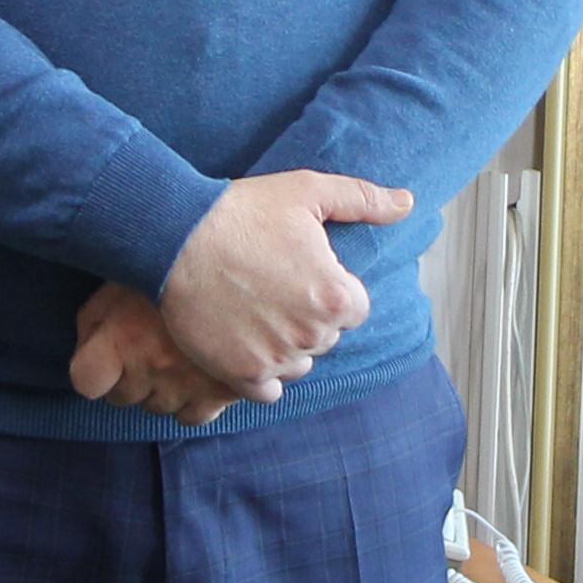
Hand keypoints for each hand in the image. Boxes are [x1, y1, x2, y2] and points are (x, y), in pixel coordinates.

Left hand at [69, 281, 244, 426]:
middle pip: (122, 396)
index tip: (106, 357)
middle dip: (129, 376)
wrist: (247, 265)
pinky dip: (192, 402)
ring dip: (160, 388)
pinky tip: (197, 376)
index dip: (93, 369)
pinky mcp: (222, 393)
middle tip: (147, 345)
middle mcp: (152, 365)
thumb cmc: (177, 263)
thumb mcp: (123, 279)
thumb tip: (87, 348)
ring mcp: (188, 383)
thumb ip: (95, 319)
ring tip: (175, 355)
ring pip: (157, 407)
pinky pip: (193, 417)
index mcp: (124, 335)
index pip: (86, 380)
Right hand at [157, 169, 413, 395]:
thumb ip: (364, 200)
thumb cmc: (243, 211)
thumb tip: (406, 203)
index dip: (331, 289)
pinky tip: (246, 343)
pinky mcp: (242, 374)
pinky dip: (262, 373)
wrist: (176, 236)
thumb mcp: (309, 191)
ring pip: (298, 364)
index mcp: (336, 298)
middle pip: (326, 337)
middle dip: (307, 316)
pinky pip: (269, 391)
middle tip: (273, 286)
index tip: (302, 273)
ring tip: (256, 311)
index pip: (355, 310)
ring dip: (286, 346)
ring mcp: (276, 359)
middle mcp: (312, 335)